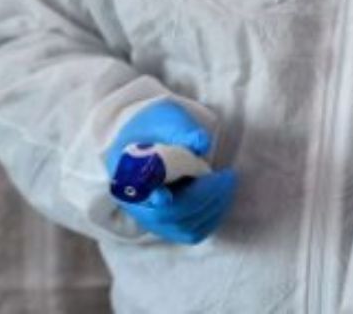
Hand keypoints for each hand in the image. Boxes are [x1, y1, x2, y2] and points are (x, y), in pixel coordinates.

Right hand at [103, 100, 236, 243]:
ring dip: (211, 206)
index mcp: (126, 174)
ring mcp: (152, 217)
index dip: (154, 200)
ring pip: (183, 226)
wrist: (149, 138)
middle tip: (226, 176)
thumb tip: (201, 142)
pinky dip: (211, 218)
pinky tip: (222, 197)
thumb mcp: (165, 119)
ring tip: (226, 181)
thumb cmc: (156, 127)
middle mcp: (135, 202)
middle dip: (202, 196)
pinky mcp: (168, 225)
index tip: (165, 196)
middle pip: (168, 214)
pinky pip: (192, 232)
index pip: (138, 195)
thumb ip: (180, 130)